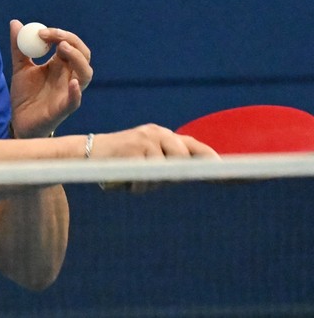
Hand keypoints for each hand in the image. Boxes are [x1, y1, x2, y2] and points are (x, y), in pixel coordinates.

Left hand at [9, 20, 92, 137]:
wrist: (18, 122)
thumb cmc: (25, 95)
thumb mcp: (20, 68)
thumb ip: (19, 47)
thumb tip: (15, 22)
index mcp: (60, 66)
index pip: (70, 44)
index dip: (59, 35)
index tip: (41, 32)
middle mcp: (69, 77)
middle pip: (83, 55)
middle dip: (71, 41)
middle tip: (54, 36)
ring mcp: (68, 92)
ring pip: (85, 75)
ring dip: (78, 59)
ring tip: (63, 49)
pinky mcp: (63, 109)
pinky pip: (75, 101)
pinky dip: (76, 92)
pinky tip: (73, 82)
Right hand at [91, 124, 218, 192]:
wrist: (84, 154)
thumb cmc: (118, 164)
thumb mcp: (145, 163)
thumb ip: (167, 167)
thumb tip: (196, 179)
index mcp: (164, 136)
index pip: (196, 148)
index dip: (214, 160)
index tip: (236, 174)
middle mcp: (159, 133)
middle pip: (184, 160)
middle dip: (172, 175)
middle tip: (150, 178)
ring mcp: (147, 140)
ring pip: (165, 171)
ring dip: (149, 183)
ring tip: (129, 179)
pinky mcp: (135, 148)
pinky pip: (147, 177)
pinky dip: (136, 185)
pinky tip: (122, 180)